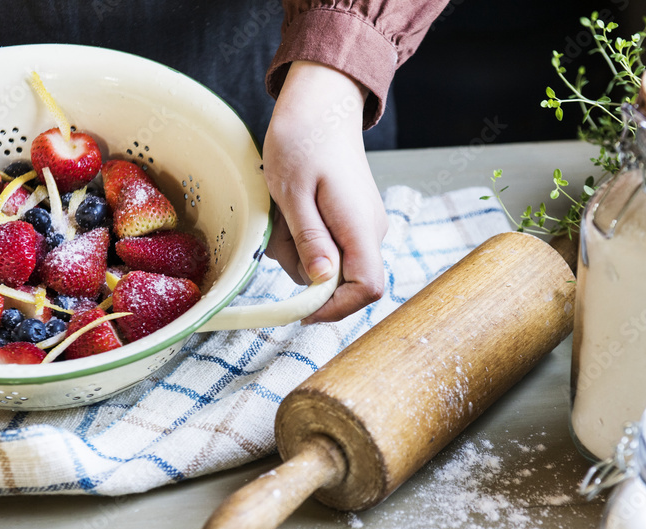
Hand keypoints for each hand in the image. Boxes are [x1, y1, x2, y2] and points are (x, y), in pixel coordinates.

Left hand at [262, 61, 388, 323]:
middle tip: (275, 234)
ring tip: (280, 213)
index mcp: (360, 225)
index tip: (300, 307)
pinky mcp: (352, 222)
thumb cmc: (303, 139)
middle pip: (343, 282)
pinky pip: (328, 247)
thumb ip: (309, 239)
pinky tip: (290, 211)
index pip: (367, 287)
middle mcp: (370, 231)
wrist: (322, 103)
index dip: (336, 307)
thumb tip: (320, 281)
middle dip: (303, 272)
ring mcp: (363, 226)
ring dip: (296, 251)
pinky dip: (303, 239)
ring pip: (330, 265)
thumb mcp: (292, 191)